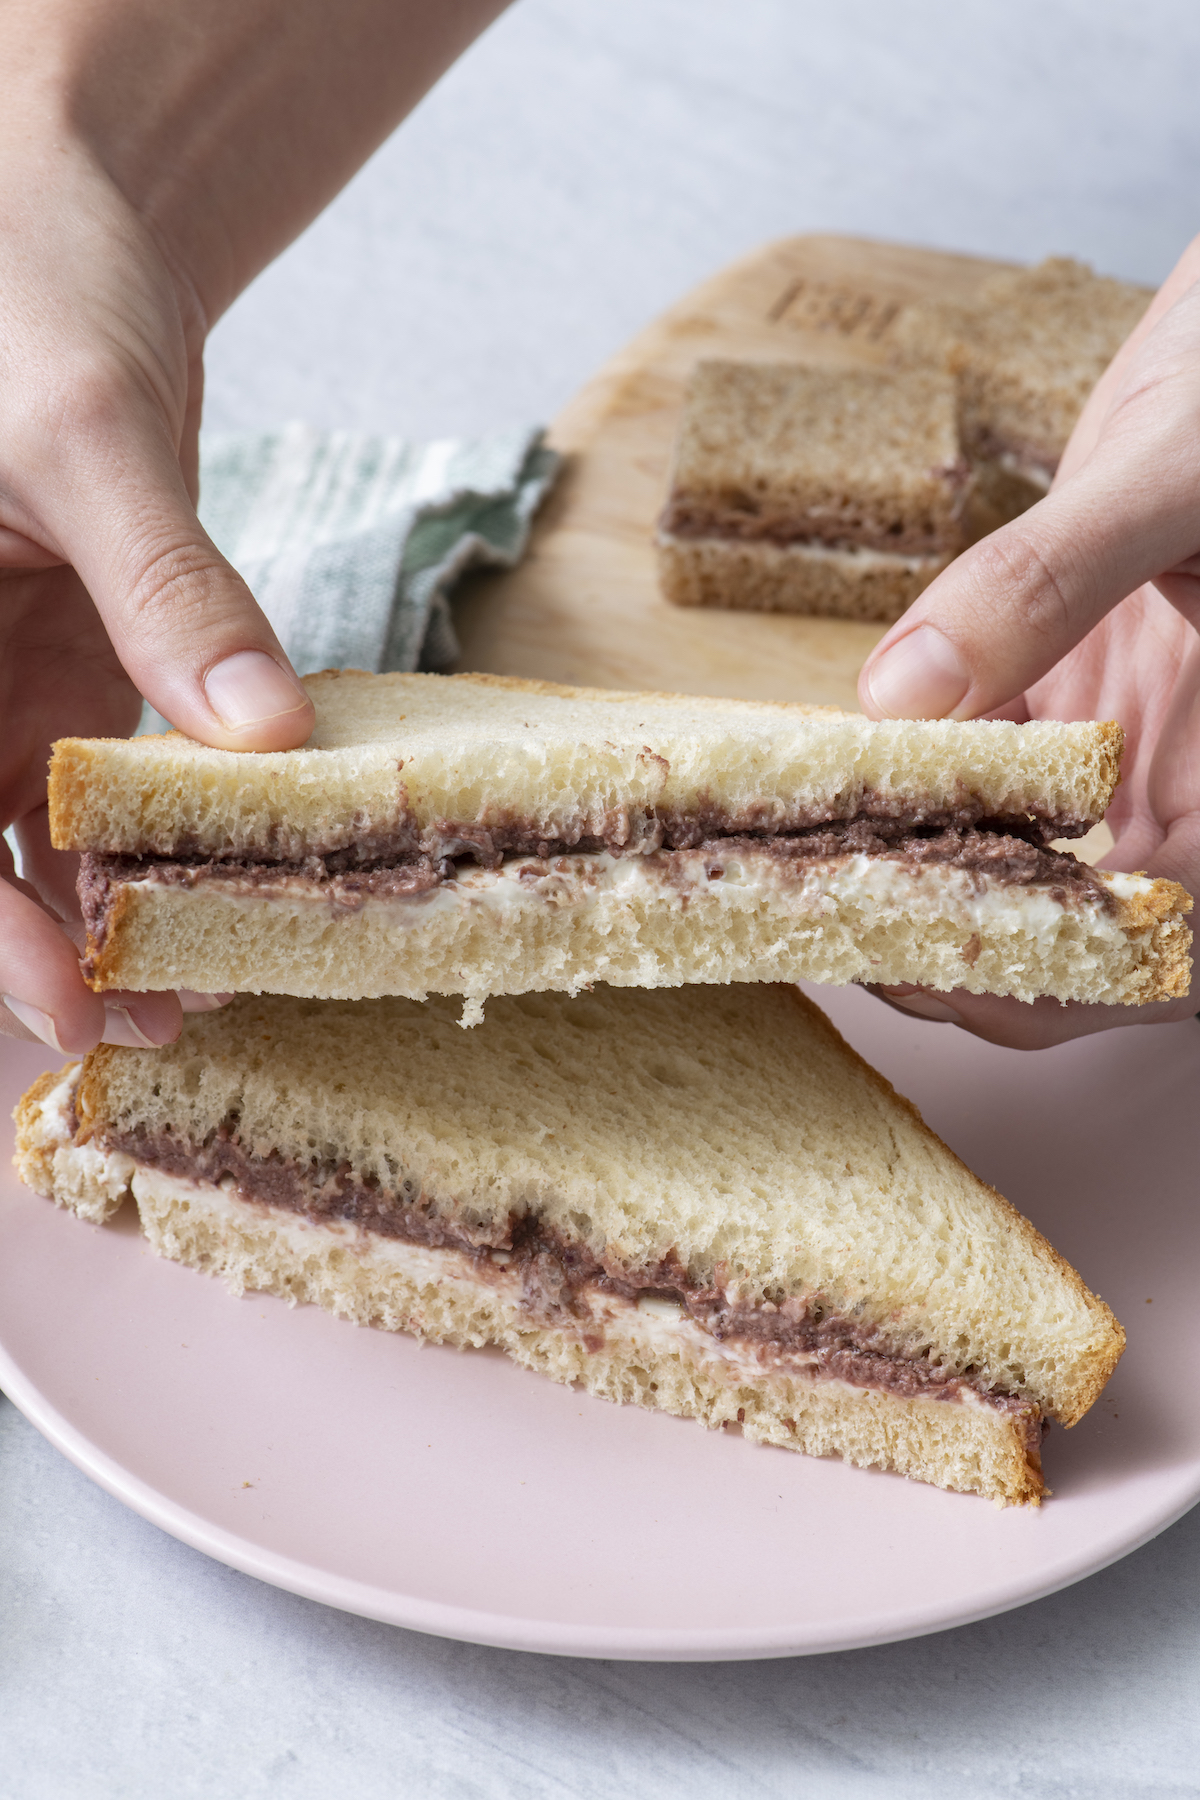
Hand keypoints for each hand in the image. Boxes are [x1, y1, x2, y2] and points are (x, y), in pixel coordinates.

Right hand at [1, 0, 504, 1056]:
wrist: (67, 220)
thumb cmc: (29, 290)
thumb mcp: (89, 431)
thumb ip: (168, 586)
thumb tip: (264, 734)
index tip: (63, 999)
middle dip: (45, 950)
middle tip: (159, 1025)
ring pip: (30, 837)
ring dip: (109, 915)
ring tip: (208, 987)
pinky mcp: (65, 672)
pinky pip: (101, 780)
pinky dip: (154, 839)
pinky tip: (220, 891)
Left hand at [857, 235, 1199, 1048]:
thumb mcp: (1176, 475)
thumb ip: (1049, 581)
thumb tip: (905, 695)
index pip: (1144, 945)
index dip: (1025, 971)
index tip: (894, 943)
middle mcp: (1185, 805)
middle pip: (1061, 945)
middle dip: (935, 940)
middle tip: (802, 901)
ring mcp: (1125, 772)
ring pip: (1007, 874)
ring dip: (902, 869)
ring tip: (787, 849)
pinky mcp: (1066, 722)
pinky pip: (977, 784)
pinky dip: (906, 785)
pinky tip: (829, 764)